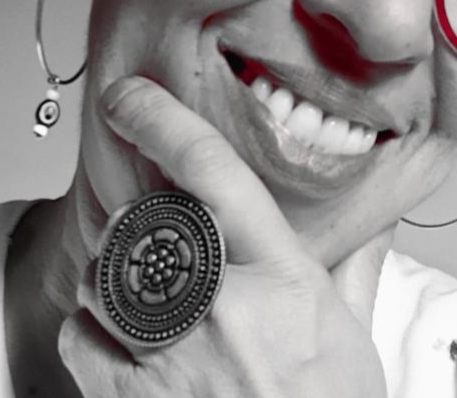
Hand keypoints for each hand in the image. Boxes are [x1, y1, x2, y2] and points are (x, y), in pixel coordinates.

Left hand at [59, 76, 393, 397]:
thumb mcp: (353, 325)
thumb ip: (354, 255)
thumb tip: (375, 206)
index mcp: (280, 277)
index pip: (213, 174)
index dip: (164, 121)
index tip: (130, 97)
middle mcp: (221, 309)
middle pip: (141, 222)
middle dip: (146, 221)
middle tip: (174, 247)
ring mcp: (172, 359)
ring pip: (104, 274)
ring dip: (121, 271)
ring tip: (159, 294)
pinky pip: (81, 333)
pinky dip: (96, 323)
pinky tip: (134, 335)